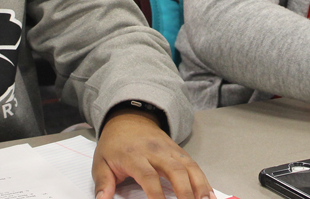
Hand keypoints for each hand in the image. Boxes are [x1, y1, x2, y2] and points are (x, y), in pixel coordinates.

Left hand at [93, 110, 212, 198]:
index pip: (148, 177)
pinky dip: (204, 180)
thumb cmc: (114, 145)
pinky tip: (209, 196)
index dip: (156, 196)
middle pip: (176, 171)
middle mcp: (156, 152)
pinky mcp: (179, 150)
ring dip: (200, 187)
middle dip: (185, 193)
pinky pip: (194, 165)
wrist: (129, 119)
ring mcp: (170, 150)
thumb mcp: (101, 162)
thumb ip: (103, 184)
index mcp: (134, 156)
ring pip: (190, 167)